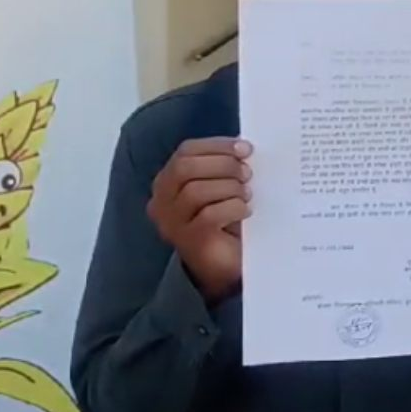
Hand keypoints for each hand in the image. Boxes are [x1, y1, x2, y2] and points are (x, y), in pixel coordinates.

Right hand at [147, 137, 252, 303]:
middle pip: (185, 168)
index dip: (217, 146)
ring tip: (247, 194)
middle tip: (247, 173)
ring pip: (195, 191)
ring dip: (229, 187)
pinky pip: (209, 216)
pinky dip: (233, 208)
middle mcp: (162, 201)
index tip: (245, 148)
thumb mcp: (222, 187)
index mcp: (168, 181)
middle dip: (222, 164)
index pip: (185, 152)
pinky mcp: (189, 241)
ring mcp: (172, 223)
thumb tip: (244, 147)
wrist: (225, 265)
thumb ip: (225, 167)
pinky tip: (245, 211)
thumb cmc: (225, 221)